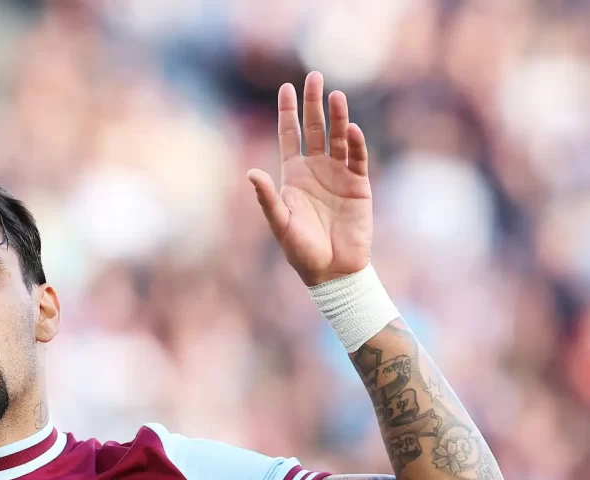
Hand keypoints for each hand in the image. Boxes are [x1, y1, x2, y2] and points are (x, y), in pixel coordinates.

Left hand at [248, 72, 372, 286]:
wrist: (332, 271)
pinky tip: (350, 128)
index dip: (288, 112)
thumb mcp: (280, 223)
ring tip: (336, 95)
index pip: (290, 135)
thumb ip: (267, 198)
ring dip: (338, 117)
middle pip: (314, 129)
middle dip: (313, 103)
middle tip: (313, 76)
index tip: (286, 87)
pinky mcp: (359, 186)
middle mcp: (316, 170)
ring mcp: (338, 175)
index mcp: (293, 175)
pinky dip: (354, 143)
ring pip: (337, 138)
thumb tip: (251, 173)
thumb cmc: (301, 250)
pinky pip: (357, 158)